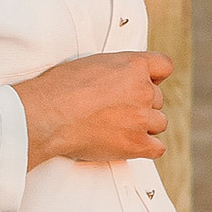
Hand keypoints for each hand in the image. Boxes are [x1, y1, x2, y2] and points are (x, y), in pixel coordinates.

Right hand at [18, 52, 171, 167]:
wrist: (47, 114)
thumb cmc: (60, 88)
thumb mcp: (92, 63)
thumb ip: (116, 69)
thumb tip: (119, 79)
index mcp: (133, 65)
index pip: (164, 66)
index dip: (155, 76)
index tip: (145, 82)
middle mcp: (143, 90)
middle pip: (157, 98)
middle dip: (141, 103)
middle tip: (116, 109)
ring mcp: (142, 118)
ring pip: (158, 123)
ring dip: (143, 126)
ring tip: (117, 126)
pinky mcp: (136, 143)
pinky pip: (157, 148)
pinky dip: (145, 148)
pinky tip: (129, 143)